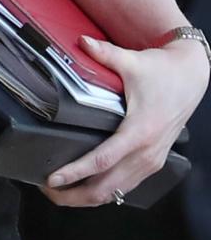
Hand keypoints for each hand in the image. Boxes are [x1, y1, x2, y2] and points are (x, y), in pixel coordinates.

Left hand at [41, 34, 207, 207]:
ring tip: (60, 194)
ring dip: (87, 198)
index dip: (75, 173)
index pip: (102, 161)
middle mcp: (146, 152)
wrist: (191, 77)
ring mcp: (152, 161)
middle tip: (47, 191)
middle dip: (74, 195)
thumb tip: (81, 41)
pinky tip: (86, 188)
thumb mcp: (132, 61)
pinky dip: (105, 192)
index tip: (53, 179)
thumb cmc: (163, 71)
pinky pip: (127, 187)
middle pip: (106, 188)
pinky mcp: (154, 162)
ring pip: (116, 193)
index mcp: (139, 130)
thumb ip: (105, 53)